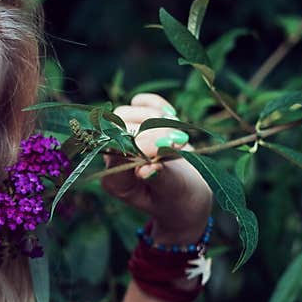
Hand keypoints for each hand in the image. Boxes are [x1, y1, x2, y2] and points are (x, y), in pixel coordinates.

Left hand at [101, 93, 213, 242]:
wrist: (188, 194)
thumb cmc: (178, 198)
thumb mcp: (172, 193)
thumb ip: (160, 179)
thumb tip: (147, 169)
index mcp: (116, 181)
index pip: (118, 152)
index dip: (143, 143)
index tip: (171, 144)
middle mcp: (113, 159)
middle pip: (118, 130)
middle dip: (153, 131)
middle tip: (180, 141)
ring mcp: (122, 140)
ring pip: (124, 113)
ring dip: (154, 117)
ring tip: (177, 133)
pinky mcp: (136, 124)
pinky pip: (137, 103)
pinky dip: (154, 104)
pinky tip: (170, 116)